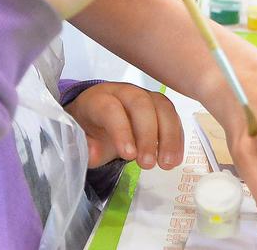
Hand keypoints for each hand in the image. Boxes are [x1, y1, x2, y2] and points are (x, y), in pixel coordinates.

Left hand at [67, 82, 184, 170]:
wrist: (96, 118)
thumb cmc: (90, 130)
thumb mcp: (81, 141)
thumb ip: (85, 147)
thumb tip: (95, 152)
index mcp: (98, 99)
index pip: (111, 109)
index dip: (121, 131)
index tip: (129, 156)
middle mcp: (123, 92)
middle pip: (141, 104)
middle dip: (148, 135)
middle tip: (148, 164)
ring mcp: (144, 96)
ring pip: (162, 107)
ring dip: (168, 136)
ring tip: (167, 163)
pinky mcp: (159, 105)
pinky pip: (172, 116)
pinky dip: (176, 137)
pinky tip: (175, 157)